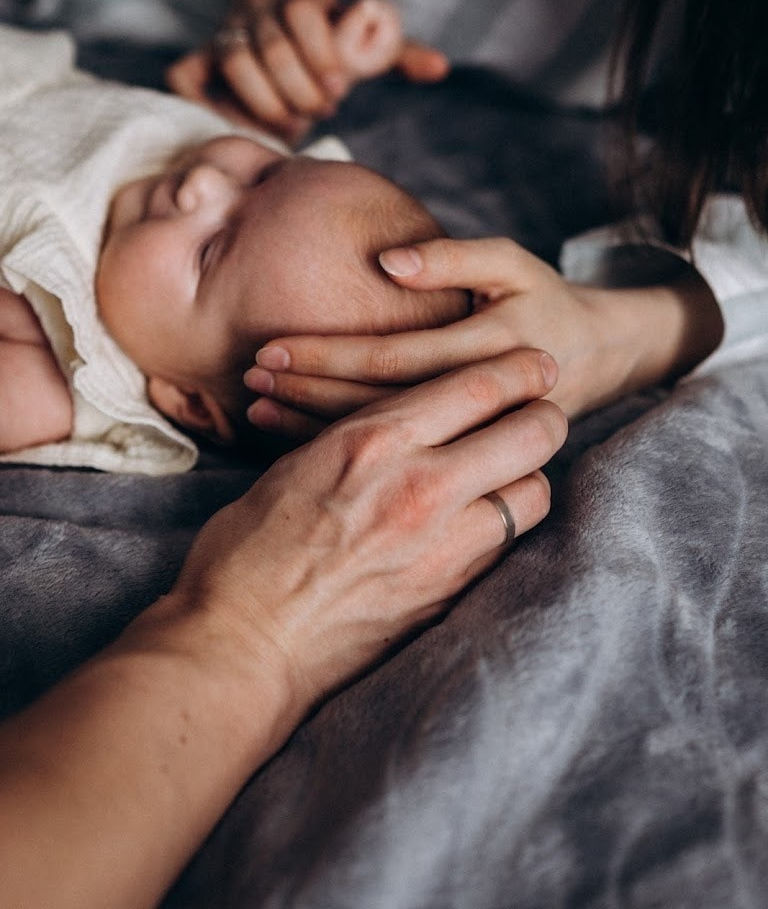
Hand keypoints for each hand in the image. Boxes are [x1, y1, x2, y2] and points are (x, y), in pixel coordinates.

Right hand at [166, 0, 448, 143]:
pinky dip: (204, 101)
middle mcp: (258, 7)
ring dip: (264, 101)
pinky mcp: (198, 59)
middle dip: (299, 87)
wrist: (276, 7)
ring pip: (233, 59)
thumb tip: (441, 69)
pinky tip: (239, 124)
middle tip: (321, 110)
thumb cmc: (330, 39)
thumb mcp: (367, 39)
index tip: (339, 88)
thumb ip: (399, 52)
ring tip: (291, 123)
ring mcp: (225, 32)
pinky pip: (184, 75)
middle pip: (270, 42)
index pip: (305, 6)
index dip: (321, 52)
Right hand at [172, 348, 564, 707]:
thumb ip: (366, 435)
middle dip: (544, 418)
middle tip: (536, 417)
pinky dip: (504, 527)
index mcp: (377, 441)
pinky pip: (507, 546)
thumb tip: (408, 420)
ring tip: (504, 475)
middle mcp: (422, 488)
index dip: (521, 369)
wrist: (243, 645)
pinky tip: (479, 524)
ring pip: (535, 493)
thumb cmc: (248, 548)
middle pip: (533, 434)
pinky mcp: (450, 596)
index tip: (536, 365)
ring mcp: (444, 548)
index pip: (482, 386)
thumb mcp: (300, 463)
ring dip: (527, 476)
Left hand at [243, 237, 723, 432]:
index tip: (271, 347)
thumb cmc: (545, 301)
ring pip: (379, 434)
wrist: (595, 360)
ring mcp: (468, 436)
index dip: (327, 353)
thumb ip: (453, 259)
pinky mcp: (459, 451)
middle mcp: (474, 404)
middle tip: (250, 377)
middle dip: (306, 389)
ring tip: (256, 405)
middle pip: (374, 404)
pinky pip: (394, 451)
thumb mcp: (514, 264)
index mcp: (484, 352)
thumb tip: (387, 261)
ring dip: (311, 420)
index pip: (389, 360)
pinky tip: (293, 432)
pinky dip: (339, 442)